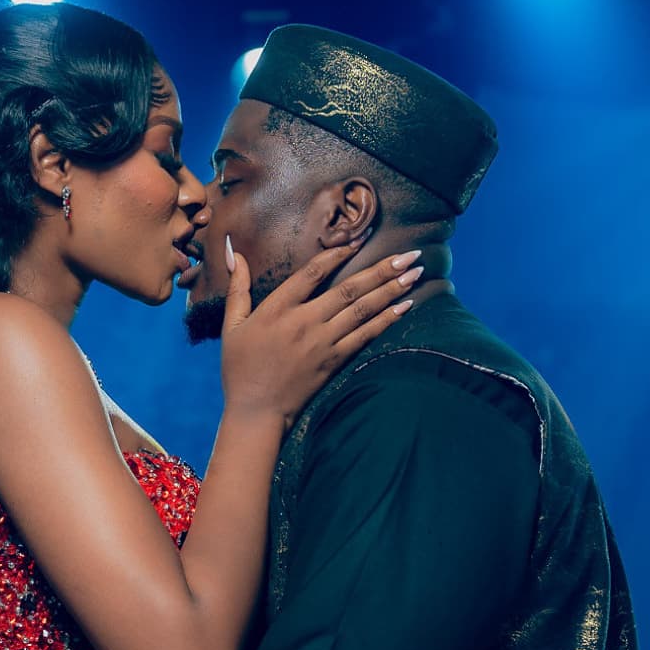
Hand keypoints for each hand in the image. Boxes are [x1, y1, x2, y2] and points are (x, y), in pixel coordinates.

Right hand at [221, 237, 423, 427]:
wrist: (256, 411)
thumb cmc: (240, 368)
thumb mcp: (232, 325)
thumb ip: (237, 287)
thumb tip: (232, 251)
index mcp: (278, 308)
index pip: (313, 272)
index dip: (338, 253)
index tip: (360, 238)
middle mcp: (304, 321)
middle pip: (349, 288)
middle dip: (382, 269)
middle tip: (411, 253)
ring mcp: (322, 342)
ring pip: (363, 309)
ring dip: (392, 289)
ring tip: (416, 273)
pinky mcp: (334, 361)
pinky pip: (366, 335)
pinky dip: (387, 319)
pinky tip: (406, 305)